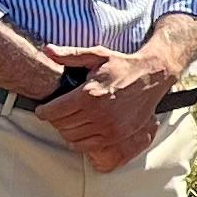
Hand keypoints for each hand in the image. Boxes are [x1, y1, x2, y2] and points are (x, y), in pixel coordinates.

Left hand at [32, 47, 172, 173]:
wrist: (153, 76)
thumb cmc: (122, 65)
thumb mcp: (97, 55)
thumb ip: (70, 55)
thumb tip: (47, 50)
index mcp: (89, 94)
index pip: (53, 112)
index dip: (43, 111)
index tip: (43, 109)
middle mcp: (98, 113)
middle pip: (60, 125)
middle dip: (54, 119)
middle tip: (57, 112)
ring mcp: (108, 126)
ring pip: (71, 137)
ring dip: (66, 130)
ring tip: (69, 120)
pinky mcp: (117, 135)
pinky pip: (86, 146)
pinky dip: (78, 141)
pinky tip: (81, 130)